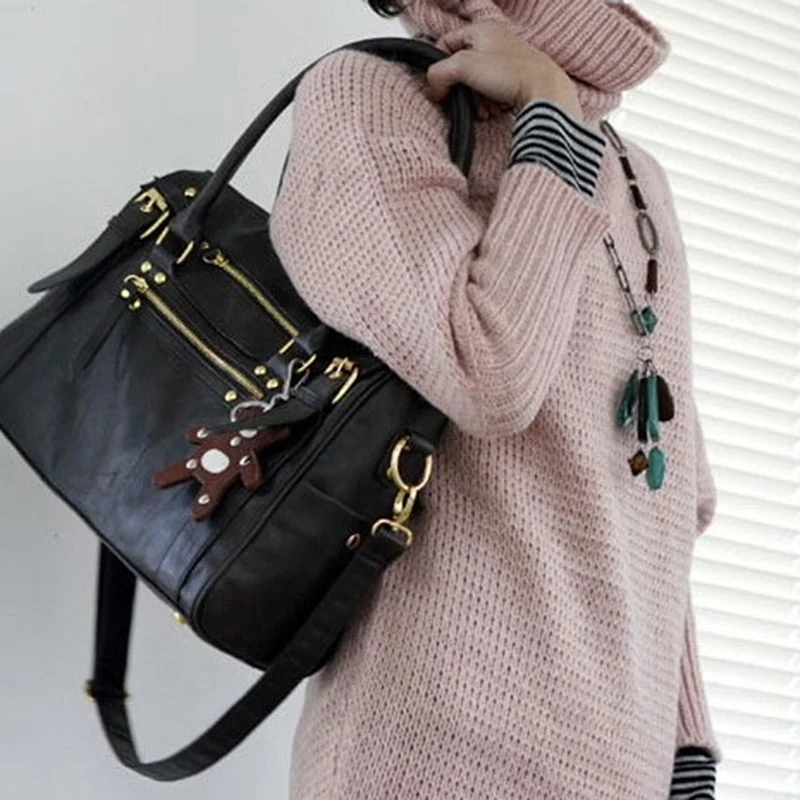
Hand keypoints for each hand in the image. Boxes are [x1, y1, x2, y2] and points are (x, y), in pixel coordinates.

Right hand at [425, 20, 583, 122]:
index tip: (440, 84)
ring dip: (475, 101)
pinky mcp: (517, 79)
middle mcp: (496, 42)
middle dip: (461, 90)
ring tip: (483, 110)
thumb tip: (433, 87)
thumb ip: (439, 73)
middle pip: (462, 68)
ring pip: (478, 83)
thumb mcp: (464, 66)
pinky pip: (493, 93)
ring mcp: (507, 61)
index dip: (439, 65)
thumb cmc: (512, 74)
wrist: (545, 93)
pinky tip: (494, 111)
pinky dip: (490, 105)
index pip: (445, 44)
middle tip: (465, 101)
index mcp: (482, 29)